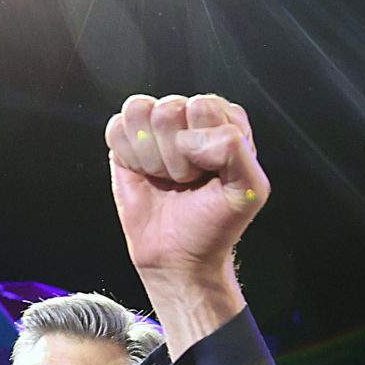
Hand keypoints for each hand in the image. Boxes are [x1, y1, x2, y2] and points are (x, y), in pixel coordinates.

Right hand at [105, 93, 268, 350]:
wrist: (178, 257)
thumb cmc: (214, 225)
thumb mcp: (248, 192)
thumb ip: (236, 150)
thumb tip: (191, 137)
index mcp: (224, 120)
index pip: (202, 107)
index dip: (201, 147)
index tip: (206, 175)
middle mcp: (189, 118)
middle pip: (168, 110)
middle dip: (175, 156)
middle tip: (185, 181)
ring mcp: (156, 128)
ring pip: (138, 112)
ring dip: (150, 155)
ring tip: (166, 177)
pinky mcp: (127, 142)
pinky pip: (116, 127)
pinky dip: (129, 156)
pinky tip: (145, 175)